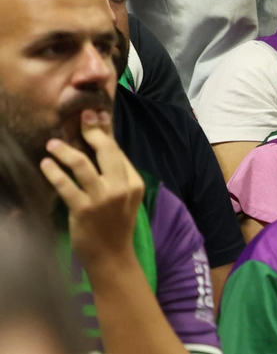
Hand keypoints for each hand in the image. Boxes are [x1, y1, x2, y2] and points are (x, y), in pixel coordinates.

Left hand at [39, 110, 143, 270]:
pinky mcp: (83, 210)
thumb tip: (104, 148)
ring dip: (65, 150)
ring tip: (52, 144)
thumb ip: (118, 176)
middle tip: (79, 118)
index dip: (105, 131)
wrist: (111, 256)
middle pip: (106, 151)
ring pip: (83, 165)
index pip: (118, 151)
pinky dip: (54, 172)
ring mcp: (103, 199)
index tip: (95, 116)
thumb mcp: (126, 198)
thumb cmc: (116, 226)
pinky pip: (66, 185)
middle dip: (91, 131)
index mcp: (134, 182)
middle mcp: (121, 188)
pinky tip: (45, 165)